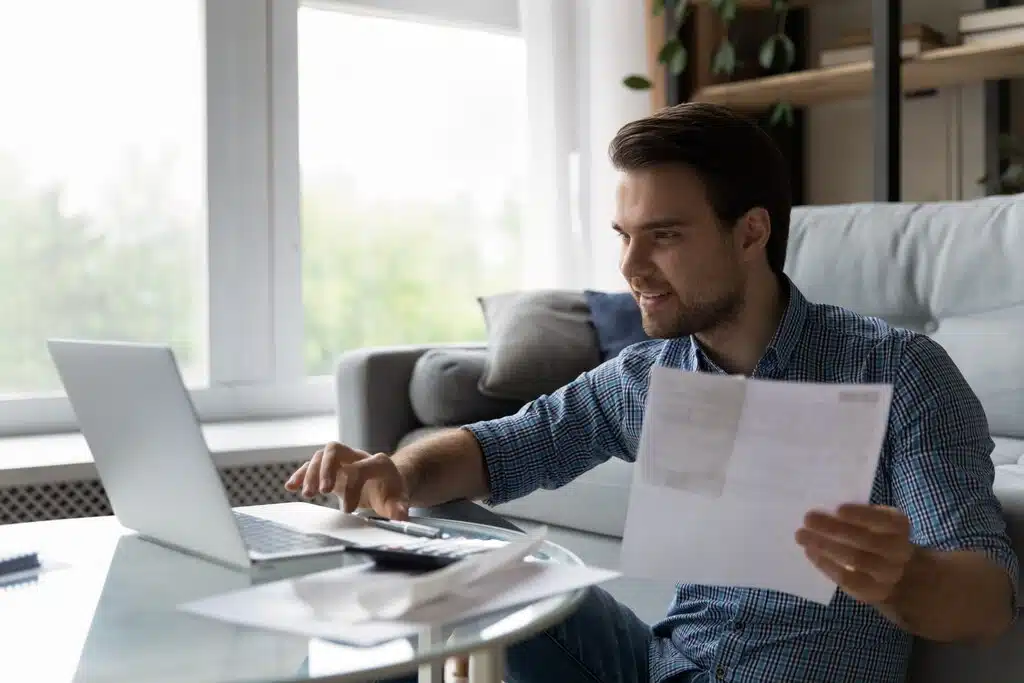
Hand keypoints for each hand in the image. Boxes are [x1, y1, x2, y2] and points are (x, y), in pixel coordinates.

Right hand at [284, 442, 409, 519]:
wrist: (386, 482)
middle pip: (335, 449)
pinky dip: (301, 474)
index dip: (353, 488)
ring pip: (321, 456)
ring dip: (311, 473)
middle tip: (321, 492)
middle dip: (326, 469)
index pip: (360, 468)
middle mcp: (356, 456)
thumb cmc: (392, 492)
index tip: (349, 510)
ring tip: (307, 495)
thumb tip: (401, 516)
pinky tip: (291, 486)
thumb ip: (399, 508)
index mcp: (377, 462)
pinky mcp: (330, 469)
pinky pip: (312, 465)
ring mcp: (341, 460)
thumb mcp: (398, 500)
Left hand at [796, 503, 915, 604]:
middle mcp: (898, 550)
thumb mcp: (870, 520)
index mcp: (898, 525)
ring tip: (801, 535)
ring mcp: (888, 574)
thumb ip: (852, 513)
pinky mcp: (873, 591)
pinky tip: (810, 552)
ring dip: (825, 546)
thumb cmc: (872, 533)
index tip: (837, 508)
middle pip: (866, 540)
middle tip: (807, 518)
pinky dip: (826, 564)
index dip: (861, 514)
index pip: (883, 519)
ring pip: (857, 560)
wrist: (892, 569)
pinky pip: (848, 579)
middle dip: (834, 528)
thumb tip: (819, 507)